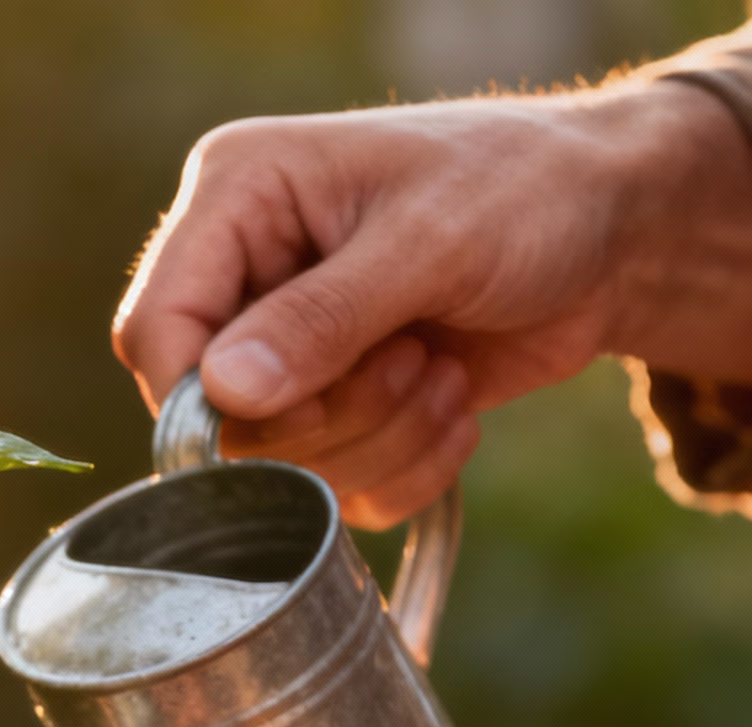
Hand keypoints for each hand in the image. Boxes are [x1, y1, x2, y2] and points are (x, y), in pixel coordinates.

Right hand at [113, 81, 751, 526]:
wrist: (616, 233)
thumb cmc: (529, 190)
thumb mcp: (430, 241)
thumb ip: (321, 318)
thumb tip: (222, 392)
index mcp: (236, 198)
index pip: (155, 331)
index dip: (208, 397)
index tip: (302, 405)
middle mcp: (239, 276)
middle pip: (214, 419)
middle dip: (326, 418)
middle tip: (410, 362)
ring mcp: (279, 350)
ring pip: (277, 468)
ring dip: (378, 438)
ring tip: (441, 370)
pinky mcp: (326, 411)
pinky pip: (332, 492)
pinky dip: (403, 469)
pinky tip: (450, 403)